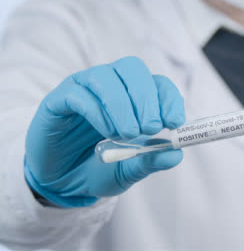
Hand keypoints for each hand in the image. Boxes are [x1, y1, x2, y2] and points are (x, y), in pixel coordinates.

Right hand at [24, 56, 184, 207]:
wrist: (62, 183)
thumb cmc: (100, 169)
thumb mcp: (129, 171)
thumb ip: (150, 161)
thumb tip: (177, 155)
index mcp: (134, 98)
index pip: (158, 83)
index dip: (169, 99)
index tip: (175, 123)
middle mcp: (111, 85)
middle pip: (133, 68)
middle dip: (147, 98)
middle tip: (151, 128)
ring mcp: (84, 89)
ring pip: (106, 76)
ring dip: (123, 105)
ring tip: (128, 134)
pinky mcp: (59, 99)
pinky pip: (78, 94)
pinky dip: (98, 112)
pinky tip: (107, 133)